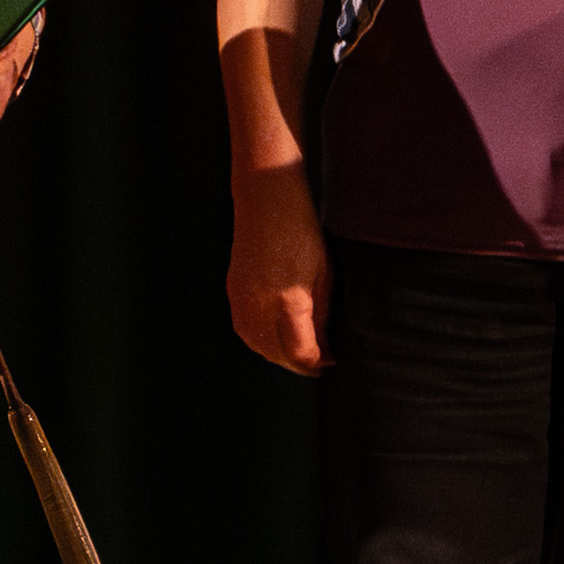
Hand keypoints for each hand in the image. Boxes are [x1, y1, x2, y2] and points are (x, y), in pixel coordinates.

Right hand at [227, 176, 330, 376]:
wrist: (267, 199)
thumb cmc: (303, 232)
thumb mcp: (324, 276)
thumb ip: (322, 317)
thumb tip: (324, 348)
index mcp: (288, 301)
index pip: (300, 353)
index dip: (317, 364)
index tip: (330, 363)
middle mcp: (259, 305)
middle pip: (277, 355)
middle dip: (299, 364)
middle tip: (319, 364)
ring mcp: (241, 299)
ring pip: (258, 346)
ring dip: (279, 355)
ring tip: (300, 352)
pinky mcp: (233, 291)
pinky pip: (245, 329)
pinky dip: (262, 340)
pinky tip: (278, 336)